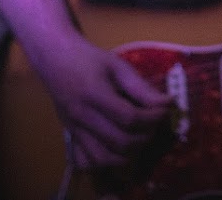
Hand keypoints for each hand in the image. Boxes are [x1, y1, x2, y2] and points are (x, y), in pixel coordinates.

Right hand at [28, 30, 172, 169]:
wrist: (55, 59)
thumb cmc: (88, 58)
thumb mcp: (117, 65)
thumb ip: (141, 87)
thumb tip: (166, 103)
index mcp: (95, 95)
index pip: (129, 118)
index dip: (152, 118)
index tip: (164, 111)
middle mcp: (83, 117)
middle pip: (119, 141)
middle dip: (144, 137)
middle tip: (153, 125)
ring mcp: (74, 130)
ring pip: (102, 158)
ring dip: (126, 154)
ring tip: (137, 139)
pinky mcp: (70, 136)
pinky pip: (84, 161)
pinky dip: (102, 163)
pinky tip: (114, 151)